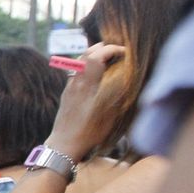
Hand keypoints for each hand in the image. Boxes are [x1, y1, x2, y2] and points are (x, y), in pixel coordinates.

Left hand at [46, 42, 126, 158]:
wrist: (64, 144)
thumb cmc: (89, 132)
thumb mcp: (110, 115)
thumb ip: (119, 94)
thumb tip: (129, 78)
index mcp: (87, 85)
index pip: (96, 56)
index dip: (112, 49)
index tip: (125, 52)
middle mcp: (76, 82)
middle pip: (86, 54)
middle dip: (103, 48)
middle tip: (117, 50)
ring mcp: (69, 87)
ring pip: (79, 61)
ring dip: (94, 55)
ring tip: (108, 57)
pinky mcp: (66, 93)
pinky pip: (77, 71)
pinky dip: (88, 64)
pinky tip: (97, 72)